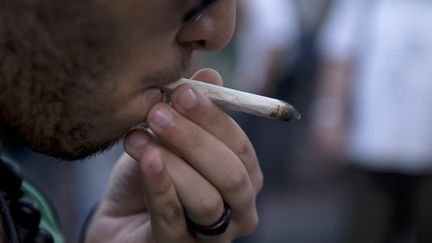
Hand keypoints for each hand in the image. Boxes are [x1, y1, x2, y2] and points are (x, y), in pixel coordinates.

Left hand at [85, 69, 262, 242]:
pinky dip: (161, 185)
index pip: (241, 148)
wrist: (120, 217)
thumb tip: (210, 73)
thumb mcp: (171, 137)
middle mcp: (238, 210)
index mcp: (243, 178)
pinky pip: (174, 219)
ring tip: (138, 136)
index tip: (183, 91)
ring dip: (173, 162)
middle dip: (195, 140)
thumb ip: (193, 110)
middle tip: (158, 113)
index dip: (214, 119)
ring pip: (207, 199)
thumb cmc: (152, 175)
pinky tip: (145, 158)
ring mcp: (213, 237)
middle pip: (232, 175)